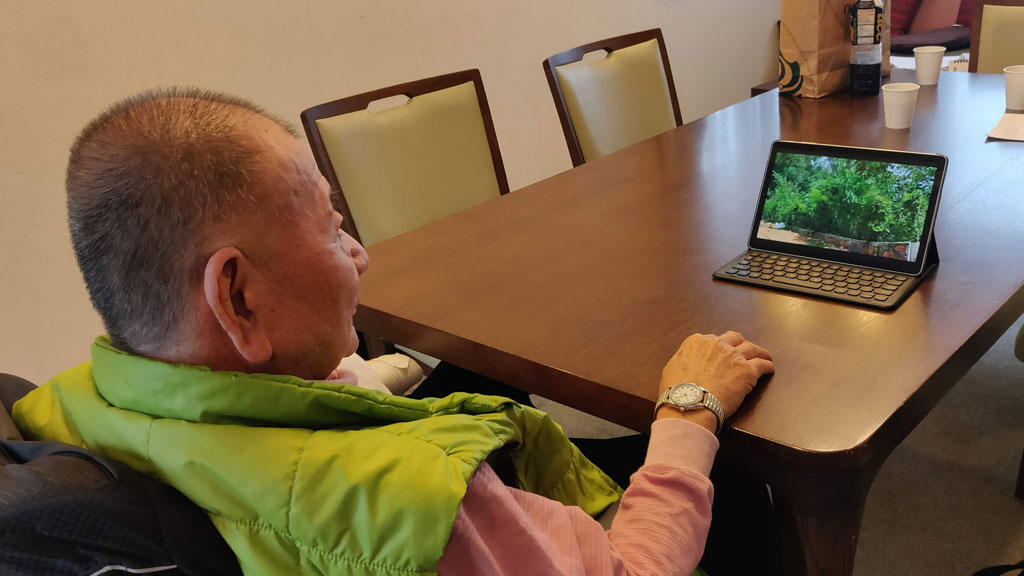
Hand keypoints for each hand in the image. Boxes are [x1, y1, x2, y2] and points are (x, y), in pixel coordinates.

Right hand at [658, 331, 773, 423]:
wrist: (689, 404)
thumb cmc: (677, 391)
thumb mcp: (671, 368)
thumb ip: (683, 359)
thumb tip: (687, 362)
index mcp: (697, 342)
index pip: (711, 339)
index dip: (717, 347)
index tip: (720, 353)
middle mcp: (717, 344)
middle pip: (734, 338)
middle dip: (739, 344)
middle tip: (742, 351)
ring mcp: (734, 356)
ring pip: (752, 348)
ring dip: (759, 352)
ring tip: (764, 356)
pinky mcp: (748, 371)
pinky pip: (763, 364)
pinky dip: (767, 365)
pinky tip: (769, 369)